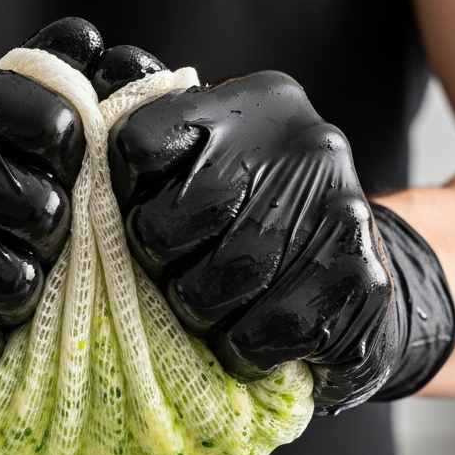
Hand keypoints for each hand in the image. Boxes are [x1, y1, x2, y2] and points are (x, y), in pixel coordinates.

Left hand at [107, 69, 454, 412]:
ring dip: (201, 317)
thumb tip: (92, 117)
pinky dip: (243, 350)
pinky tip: (260, 333)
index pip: (138, 142)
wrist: (362, 281)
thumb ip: (162, 151)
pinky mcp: (360, 278)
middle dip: (161, 269)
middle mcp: (304, 144)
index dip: (127, 197)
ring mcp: (339, 209)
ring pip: (207, 290)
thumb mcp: (219, 164)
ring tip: (223, 309)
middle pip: (163, 227)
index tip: (148, 219)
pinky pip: (256, 335)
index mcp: (256, 104)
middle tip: (186, 277)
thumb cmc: (266, 224)